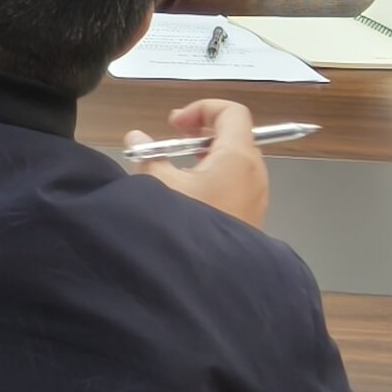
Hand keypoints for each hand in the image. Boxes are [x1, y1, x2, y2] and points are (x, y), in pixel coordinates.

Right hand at [129, 98, 270, 228]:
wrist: (210, 282)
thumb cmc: (187, 224)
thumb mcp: (158, 184)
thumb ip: (147, 154)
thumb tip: (136, 137)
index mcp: (238, 157)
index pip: (232, 112)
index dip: (202, 108)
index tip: (173, 124)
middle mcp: (254, 173)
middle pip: (234, 136)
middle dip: (200, 134)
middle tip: (170, 142)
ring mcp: (255, 197)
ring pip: (234, 163)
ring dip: (204, 158)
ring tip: (174, 172)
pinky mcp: (250, 218)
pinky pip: (235, 185)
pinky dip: (213, 179)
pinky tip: (187, 197)